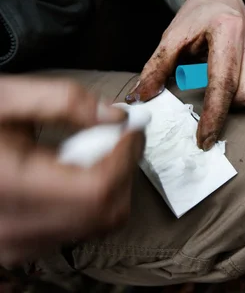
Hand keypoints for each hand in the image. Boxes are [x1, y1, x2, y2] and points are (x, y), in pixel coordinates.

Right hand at [0, 76, 144, 266]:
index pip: (98, 187)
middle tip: (112, 135)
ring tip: (80, 151)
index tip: (132, 127)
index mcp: (10, 186)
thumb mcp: (5, 98)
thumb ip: (63, 101)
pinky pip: (81, 228)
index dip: (126, 154)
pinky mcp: (21, 247)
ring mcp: (18, 243)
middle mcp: (15, 227)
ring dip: (109, 182)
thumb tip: (115, 117)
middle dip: (123, 168)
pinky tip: (67, 171)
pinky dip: (91, 198)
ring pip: (100, 222)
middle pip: (107, 210)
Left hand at [126, 0, 244, 149]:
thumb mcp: (171, 37)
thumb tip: (139, 99)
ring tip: (228, 94)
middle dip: (228, 106)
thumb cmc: (195, 20)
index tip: (203, 140)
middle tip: (211, 99)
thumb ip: (156, 67)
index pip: (223, 83)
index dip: (214, 116)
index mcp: (227, 30)